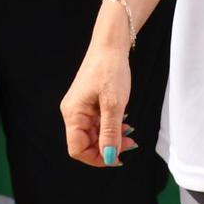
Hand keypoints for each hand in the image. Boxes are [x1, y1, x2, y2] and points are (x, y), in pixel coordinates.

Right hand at [60, 39, 138, 168]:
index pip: (77, 149)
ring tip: (129, 132)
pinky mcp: (88, 103)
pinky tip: (123, 122)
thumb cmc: (110, 69)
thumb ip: (110, 133)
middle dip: (107, 147)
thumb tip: (109, 157)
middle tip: (130, 143)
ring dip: (111, 137)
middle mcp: (73, 112)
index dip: (96, 158)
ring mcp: (80, 107)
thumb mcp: (114, 104)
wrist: (110, 45)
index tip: (117, 157)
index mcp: (73, 114)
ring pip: (93, 134)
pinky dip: (110, 126)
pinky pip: (97, 123)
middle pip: (86, 143)